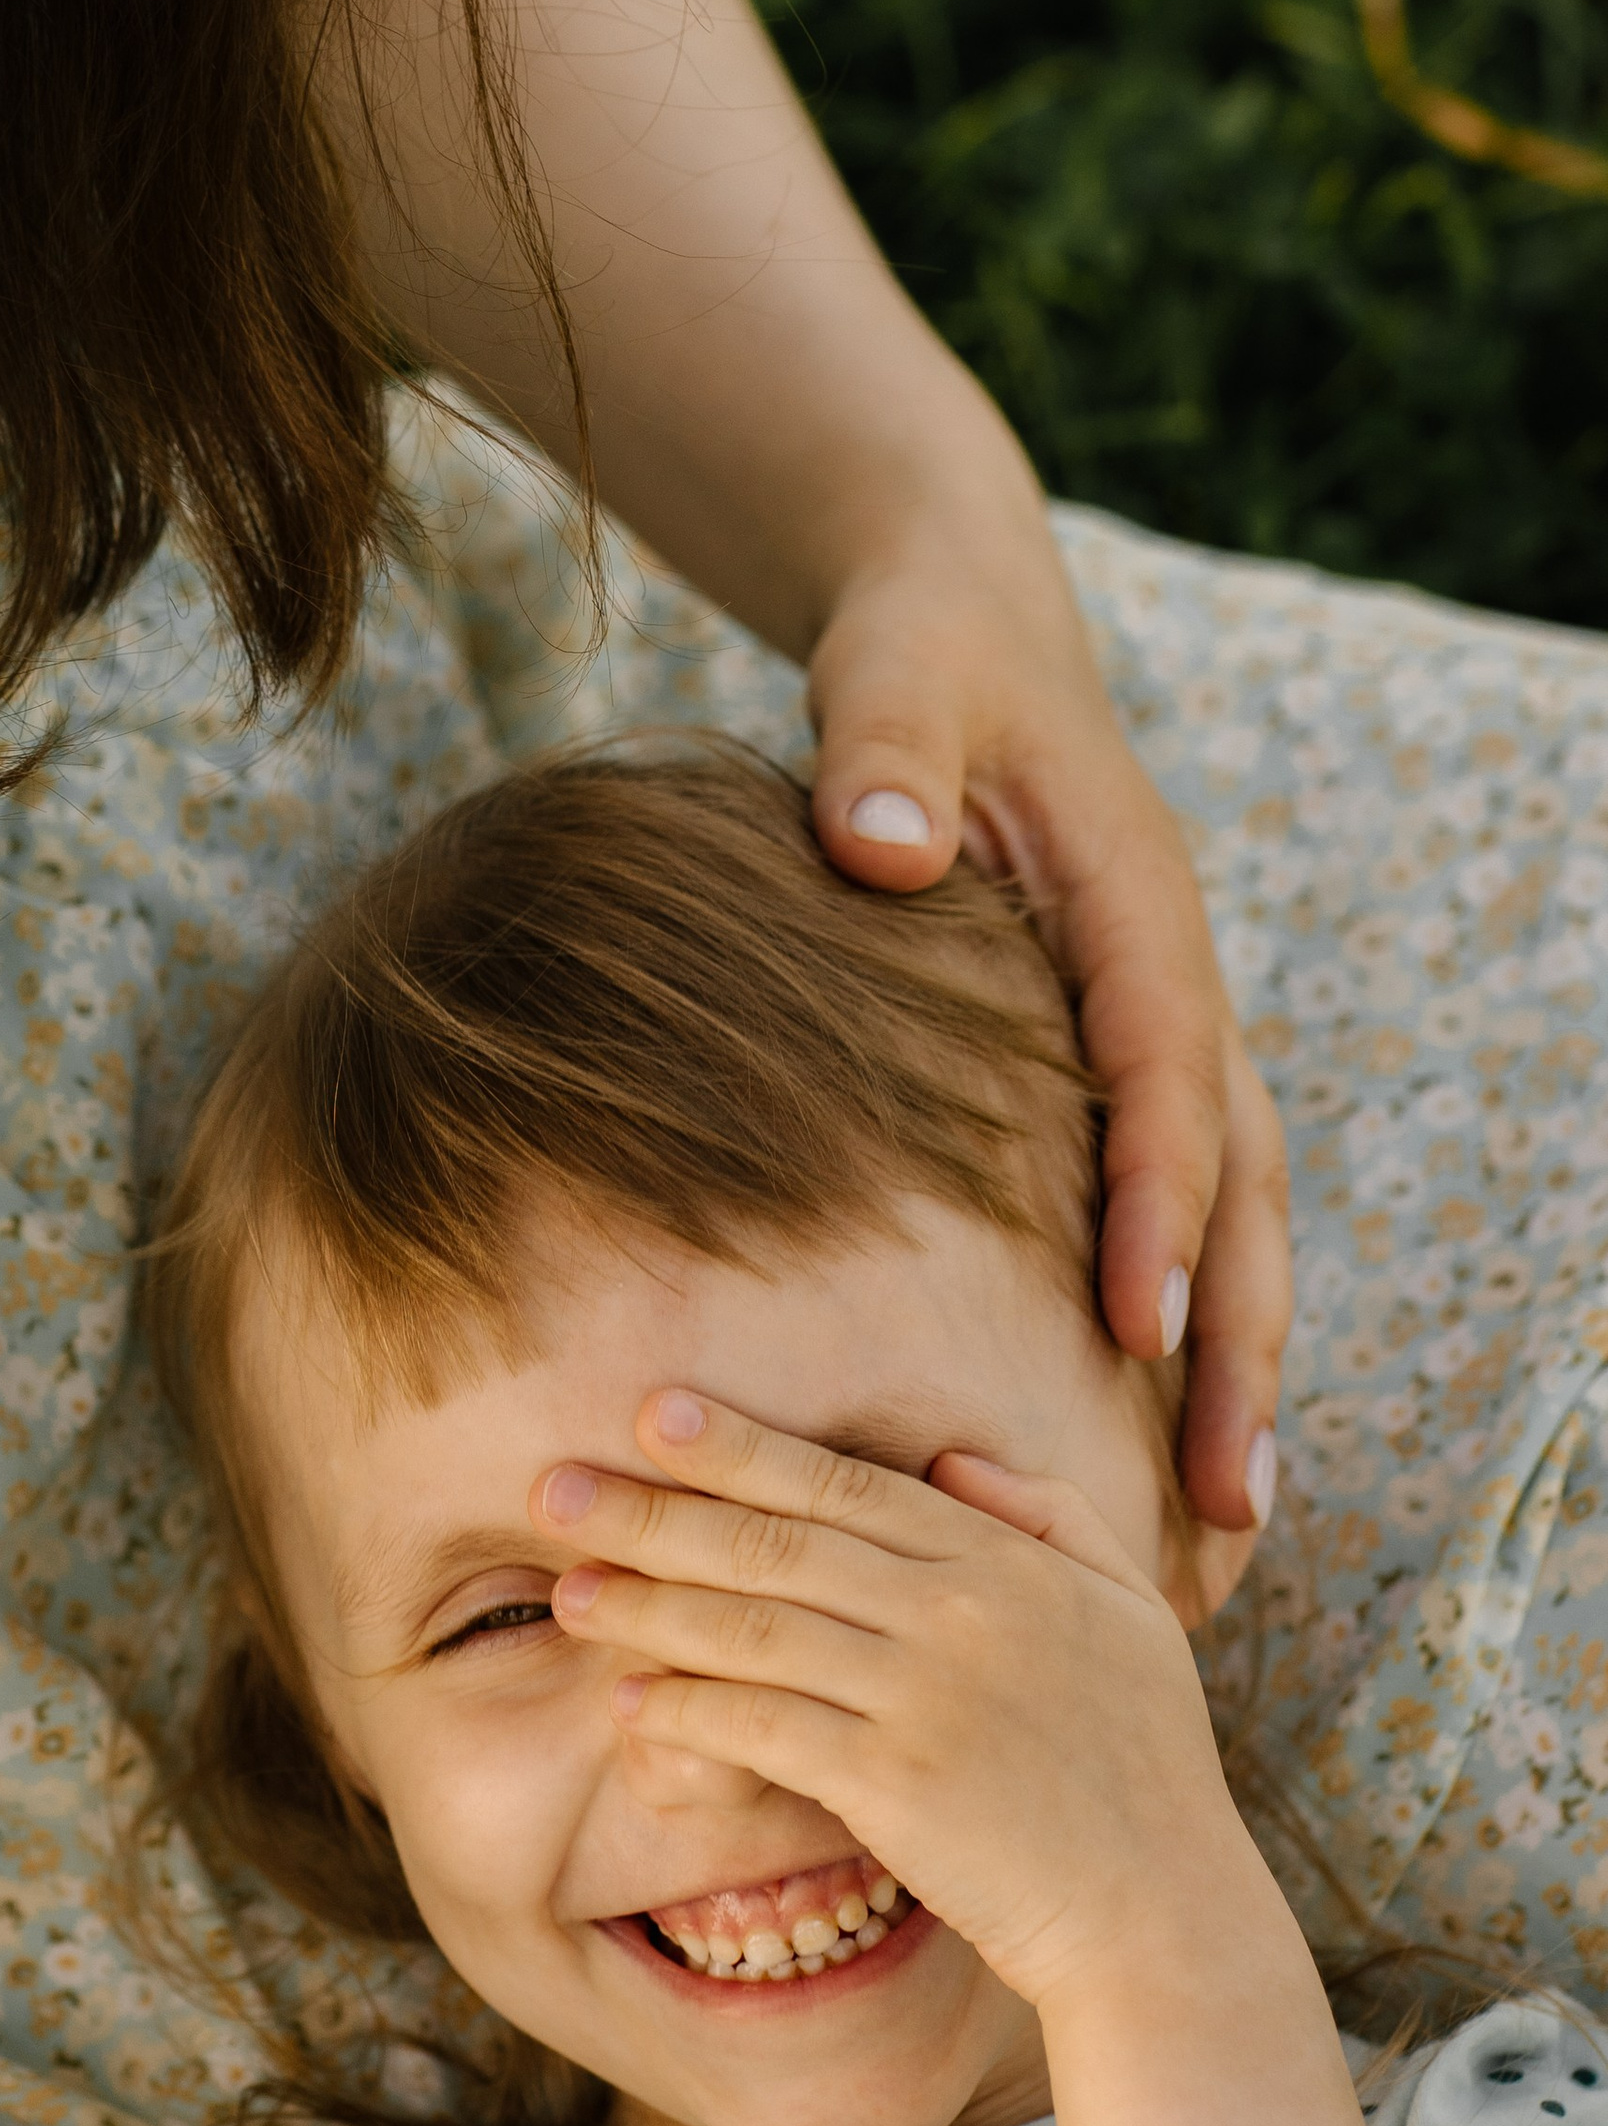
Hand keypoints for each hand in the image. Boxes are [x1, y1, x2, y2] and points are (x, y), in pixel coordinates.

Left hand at [540, 1391, 1270, 2011]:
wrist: (1166, 1918)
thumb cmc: (1142, 1770)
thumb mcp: (1129, 1613)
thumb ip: (1051, 1516)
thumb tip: (948, 1461)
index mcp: (1010, 1560)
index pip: (850, 1485)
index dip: (744, 1448)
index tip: (654, 1414)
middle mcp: (963, 1611)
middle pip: (779, 1543)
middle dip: (657, 1510)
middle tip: (554, 1490)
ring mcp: (929, 1696)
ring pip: (757, 1629)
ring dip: (650, 1606)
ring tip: (567, 1594)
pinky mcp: (900, 1786)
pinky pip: (769, 1730)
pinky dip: (693, 1709)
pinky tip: (632, 1699)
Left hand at [804, 535, 1290, 1540]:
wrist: (953, 612)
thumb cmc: (919, 651)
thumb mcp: (896, 671)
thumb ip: (888, 754)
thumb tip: (883, 847)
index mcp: (1133, 897)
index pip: (1166, 1069)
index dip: (1158, 1201)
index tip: (1137, 1331)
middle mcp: (1169, 968)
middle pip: (1238, 1175)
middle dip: (1242, 1338)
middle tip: (1228, 1501)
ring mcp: (1156, 1013)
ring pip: (1230, 1203)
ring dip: (1237, 1351)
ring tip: (1228, 1514)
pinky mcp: (1118, 1045)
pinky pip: (1177, 1190)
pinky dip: (1186, 1303)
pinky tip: (1159, 1418)